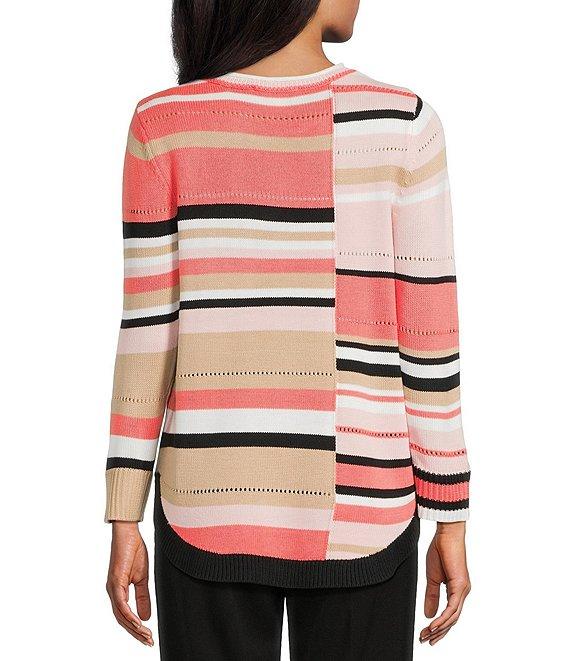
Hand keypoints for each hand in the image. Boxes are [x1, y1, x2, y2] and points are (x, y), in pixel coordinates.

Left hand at [106, 521, 153, 646]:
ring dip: (133, 628)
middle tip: (149, 642)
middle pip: (122, 620)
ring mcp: (113, 587)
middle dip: (136, 633)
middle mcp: (113, 592)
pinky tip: (138, 622)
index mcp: (119, 591)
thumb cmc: (134, 551)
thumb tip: (146, 617)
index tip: (148, 638)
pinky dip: (129, 615)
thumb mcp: (142, 577)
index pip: (126, 616)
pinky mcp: (115, 581)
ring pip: (121, 615)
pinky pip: (121, 603)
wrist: (128, 533)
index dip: (136, 629)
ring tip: (146, 636)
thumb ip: (143, 597)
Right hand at [419, 521, 470, 645]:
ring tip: (427, 636)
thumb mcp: (432, 578)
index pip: (449, 614)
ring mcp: (463, 590)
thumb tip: (429, 615)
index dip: (438, 626)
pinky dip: (443, 618)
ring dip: (440, 628)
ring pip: (453, 617)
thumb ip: (431, 596)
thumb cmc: (440, 551)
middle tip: (425, 641)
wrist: (446, 535)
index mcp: (456, 590)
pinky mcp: (460, 586)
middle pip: (452, 619)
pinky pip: (452, 608)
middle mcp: (462, 592)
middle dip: (438, 632)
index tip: (426, 634)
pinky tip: (434, 625)